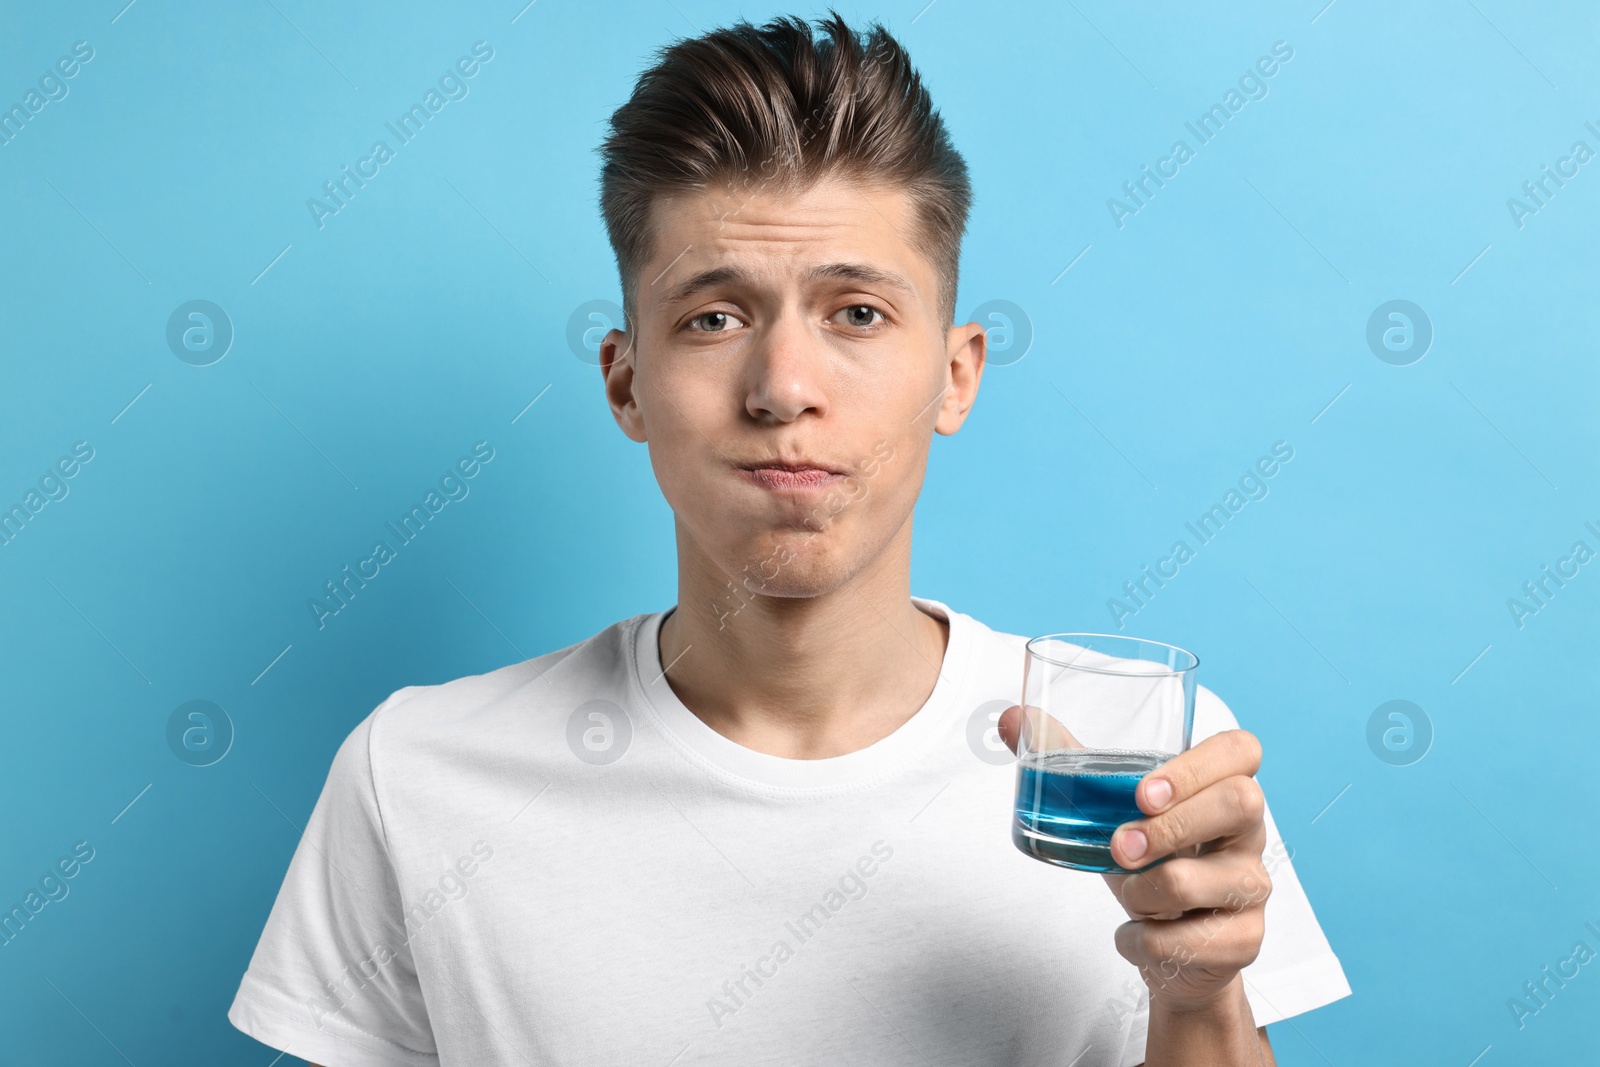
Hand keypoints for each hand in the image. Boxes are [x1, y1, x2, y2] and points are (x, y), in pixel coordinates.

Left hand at [997, 707, 1270, 1011]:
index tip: (1143, 792)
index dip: (1198, 763)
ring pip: (1215, 881)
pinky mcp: (1246, 939)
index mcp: (1219, 786)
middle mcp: (1248, 832)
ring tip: (1127, 893)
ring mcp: (1253, 886)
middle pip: (1241, 803)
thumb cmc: (1146, 862)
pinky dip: (1146, 941)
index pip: (1240, 749)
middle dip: (1171, 825)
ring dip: (1149, 892)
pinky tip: (1135, 935)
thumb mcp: (1109, 811)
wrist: (1168, 945)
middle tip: (1119, 846)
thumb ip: (1065, 760)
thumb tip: (1012, 717)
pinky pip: (1194, 941)